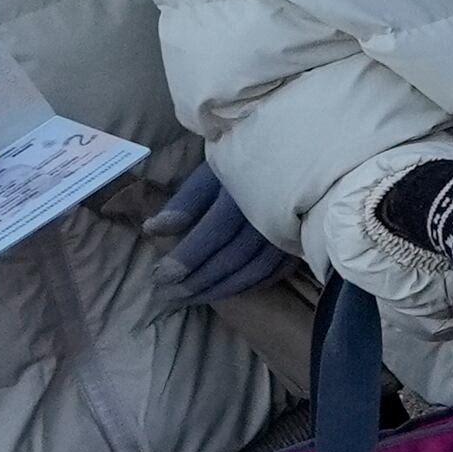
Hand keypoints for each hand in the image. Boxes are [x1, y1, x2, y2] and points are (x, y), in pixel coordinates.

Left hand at [138, 164, 287, 303]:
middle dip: (199, 280)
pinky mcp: (299, 239)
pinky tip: (227, 289)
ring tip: (191, 298)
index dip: (187, 257)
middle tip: (170, 295)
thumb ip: (184, 202)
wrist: (290, 154)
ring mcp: (289, 228)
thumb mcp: (209, 173)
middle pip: (233, 256)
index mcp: (244, 190)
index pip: (214, 232)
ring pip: (255, 269)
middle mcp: (270, 211)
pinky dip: (249, 285)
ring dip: (221, 289)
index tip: (160, 276)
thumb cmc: (241, 160)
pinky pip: (275, 271)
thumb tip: (153, 230)